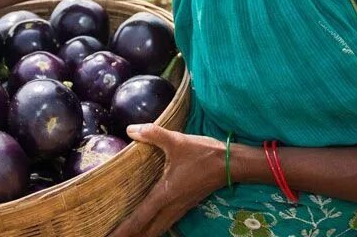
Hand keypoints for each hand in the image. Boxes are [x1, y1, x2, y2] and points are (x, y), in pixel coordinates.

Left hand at [109, 124, 225, 236]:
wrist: (231, 163)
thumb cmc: (203, 153)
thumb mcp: (177, 141)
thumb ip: (153, 134)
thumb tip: (131, 129)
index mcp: (165, 194)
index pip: (140, 218)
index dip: (124, 230)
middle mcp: (171, 206)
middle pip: (148, 231)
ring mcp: (180, 208)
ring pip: (158, 229)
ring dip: (143, 234)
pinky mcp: (186, 205)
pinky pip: (166, 223)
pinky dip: (154, 228)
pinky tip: (150, 225)